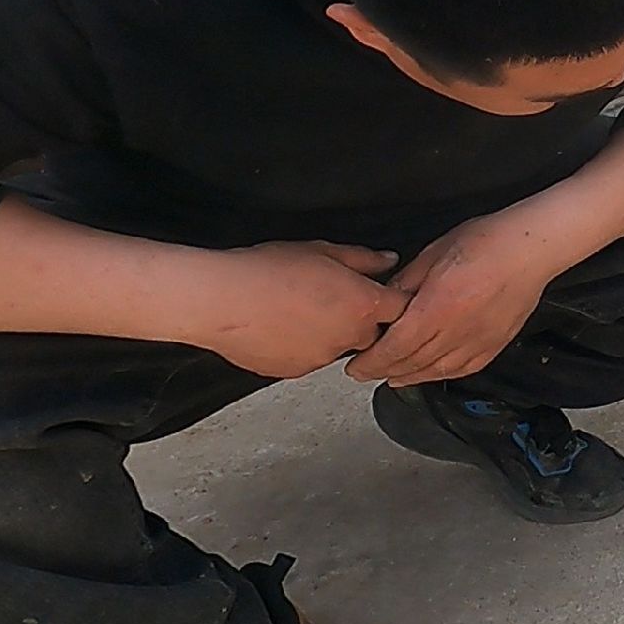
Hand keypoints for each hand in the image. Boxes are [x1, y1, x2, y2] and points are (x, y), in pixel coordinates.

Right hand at [199, 241, 409, 378]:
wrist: (221, 301)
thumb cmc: (267, 270)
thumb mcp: (322, 251)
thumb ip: (363, 259)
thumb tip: (387, 261)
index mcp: (363, 305)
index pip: (402, 309)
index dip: (395, 301)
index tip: (385, 295)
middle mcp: (350, 337)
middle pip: (373, 333)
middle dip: (361, 319)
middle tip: (333, 299)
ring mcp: (323, 359)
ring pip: (339, 347)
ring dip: (330, 333)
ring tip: (299, 310)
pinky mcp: (297, 372)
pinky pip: (309, 359)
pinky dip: (303, 346)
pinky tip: (281, 326)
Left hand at [344, 213, 560, 388]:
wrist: (531, 248)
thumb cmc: (488, 242)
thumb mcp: (433, 253)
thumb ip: (406, 282)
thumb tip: (386, 301)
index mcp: (437, 307)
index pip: (395, 347)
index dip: (372, 361)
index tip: (356, 366)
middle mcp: (457, 331)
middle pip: (412, 363)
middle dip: (384, 370)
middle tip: (367, 372)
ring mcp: (478, 340)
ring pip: (436, 370)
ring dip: (410, 376)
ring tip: (394, 376)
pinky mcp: (495, 343)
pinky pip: (464, 369)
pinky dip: (442, 374)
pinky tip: (432, 372)